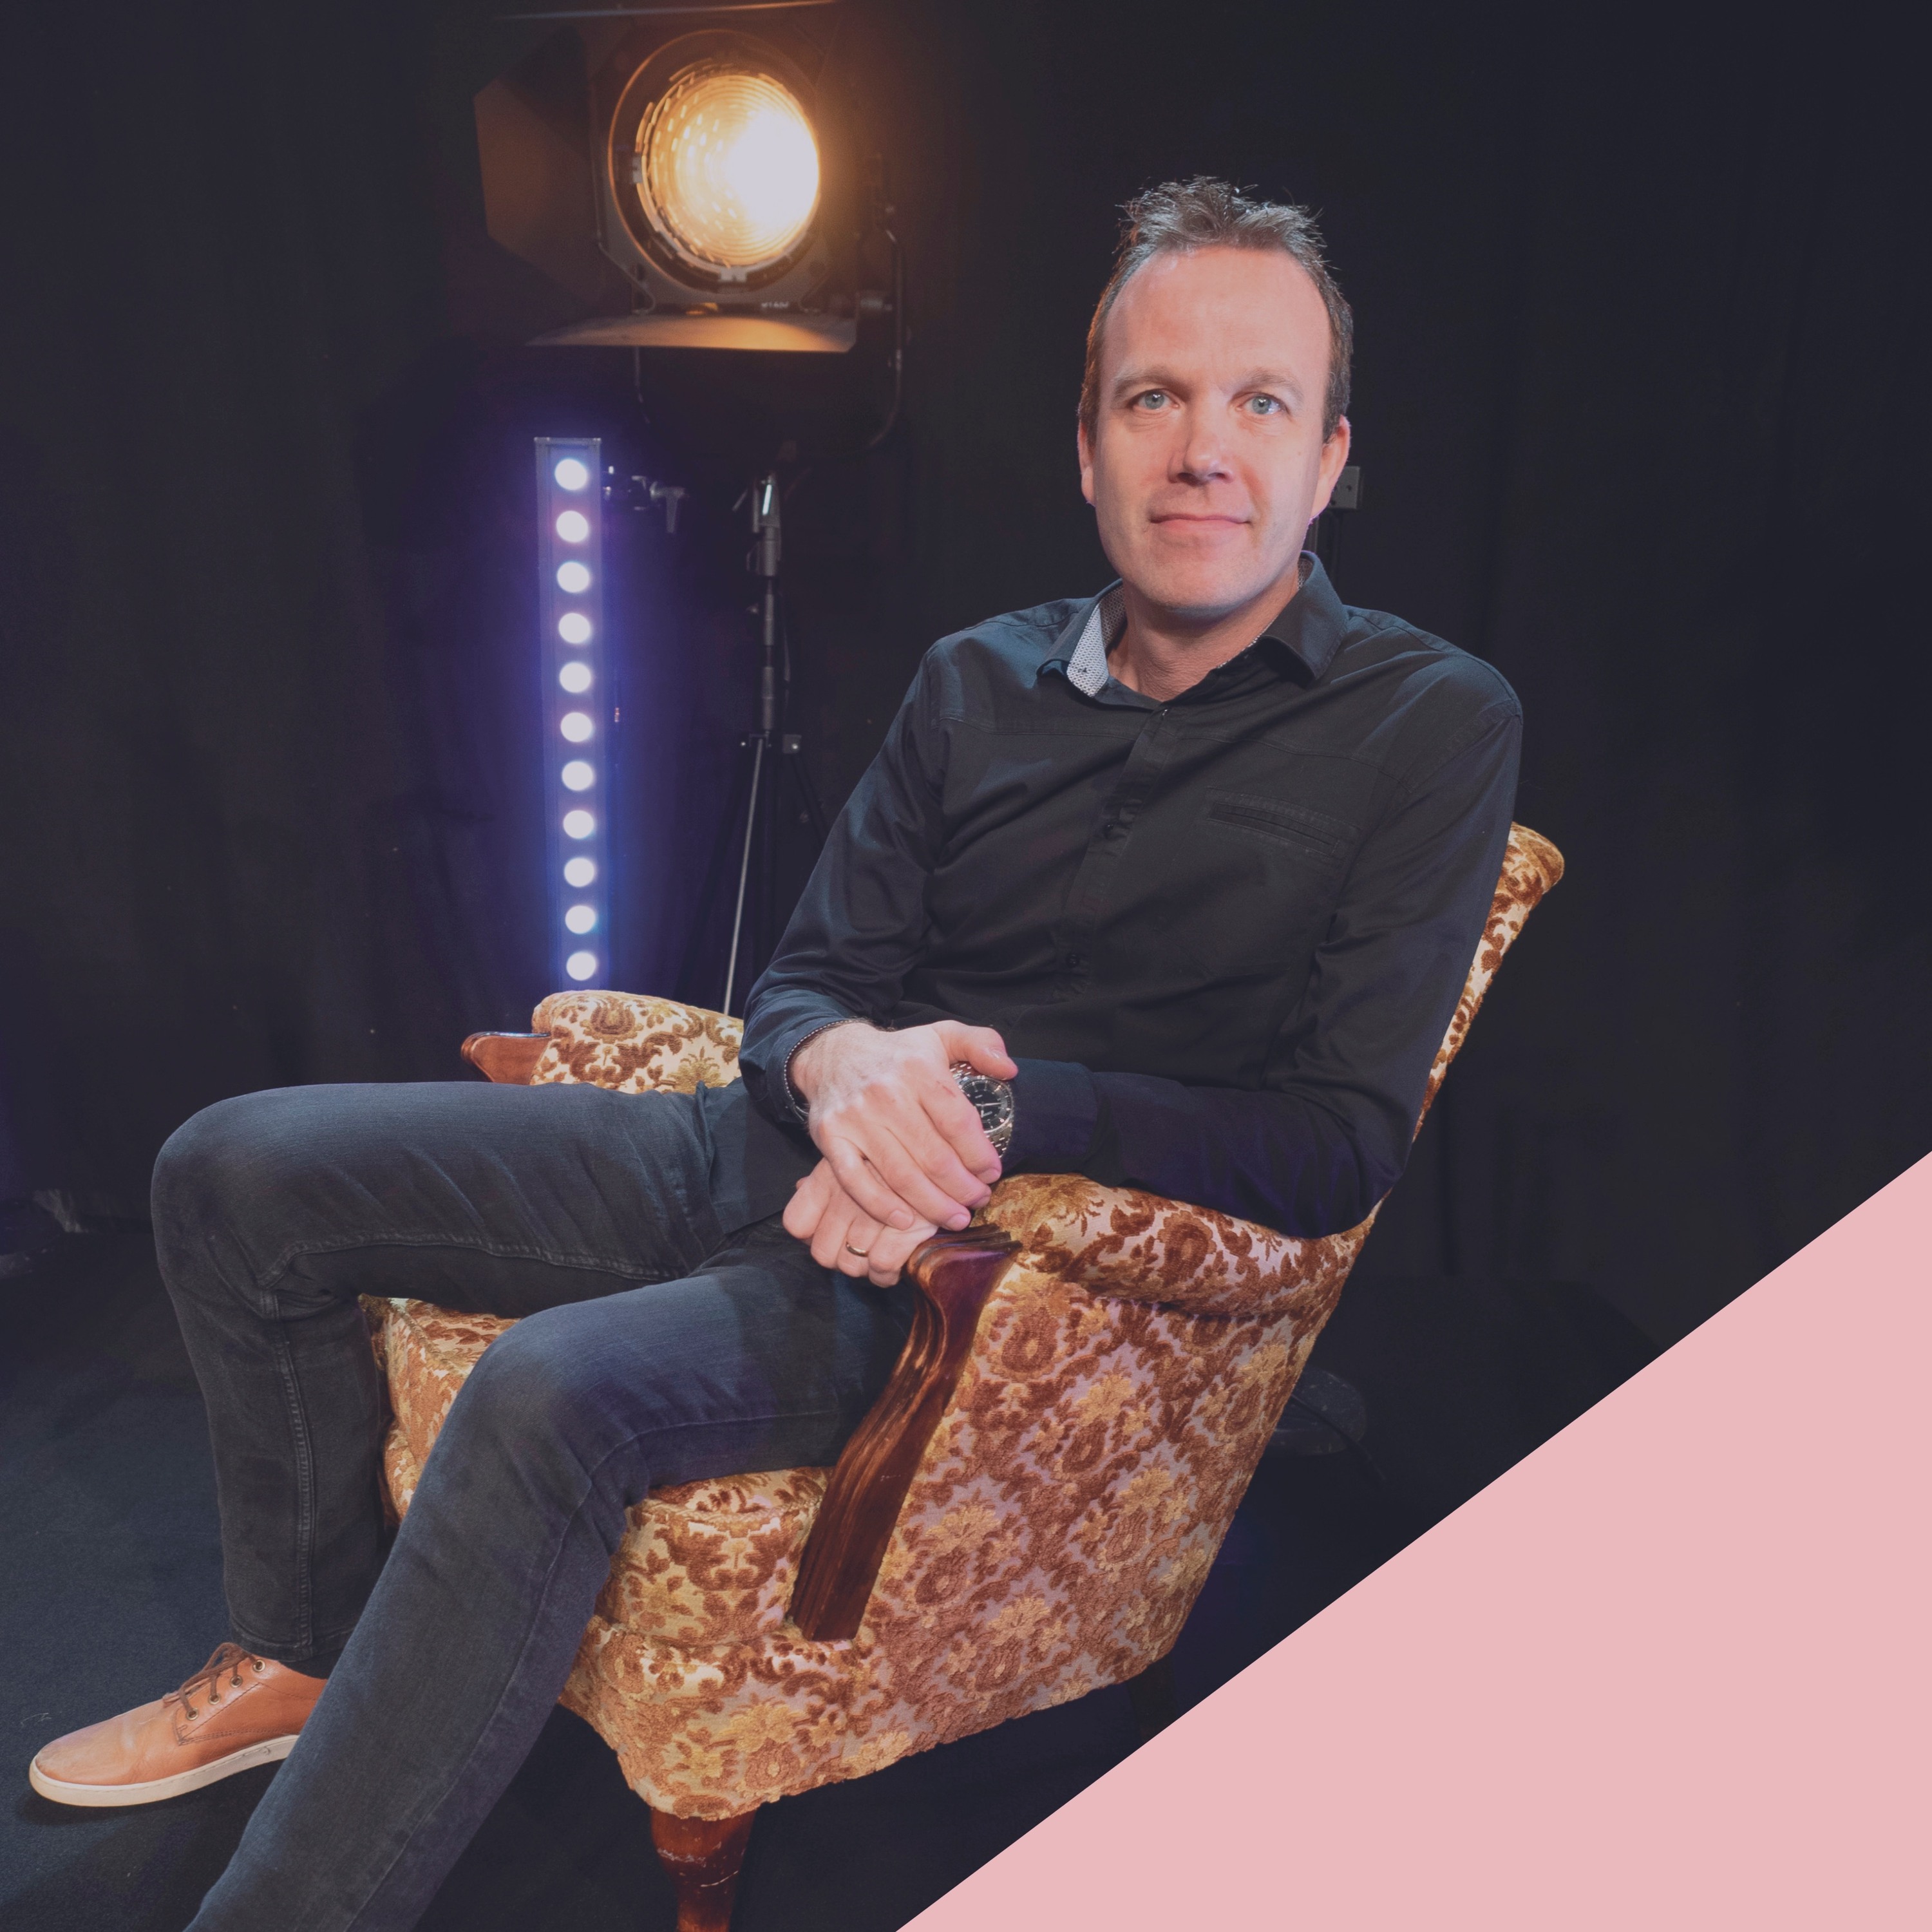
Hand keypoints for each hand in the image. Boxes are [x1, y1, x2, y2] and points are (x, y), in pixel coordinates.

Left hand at [782, 1159, 937, 1286]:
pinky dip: (886, 1274)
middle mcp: (844, 1198)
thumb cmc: (896, 1149)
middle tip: (860, 1249)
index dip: (810, 1236)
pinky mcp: (903, 1232)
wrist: (946, 1145)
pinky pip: (881, 1268)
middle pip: (822, 1253)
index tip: (831, 1233)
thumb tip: (800, 1187)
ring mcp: (872, 1216)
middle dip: (840, 1257)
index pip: (796, 1223)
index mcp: (828, 1177)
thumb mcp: (855, 1150)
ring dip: (864, 1268)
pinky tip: (897, 1263)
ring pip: (850, 1265)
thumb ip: (825, 1175)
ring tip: (881, 1254)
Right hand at [787, 1019, 1016, 1231]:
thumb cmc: (897, 1054)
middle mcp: (886, 1093)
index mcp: (919, 1069)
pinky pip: (855, 1181)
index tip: (992, 1173)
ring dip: (932, 1205)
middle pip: (933, 1156)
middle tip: (978, 1201)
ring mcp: (855, 1118)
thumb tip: (1009, 1070)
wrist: (834, 1053)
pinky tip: (905, 1221)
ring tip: (955, 1218)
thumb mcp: (942, 1034)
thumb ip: (981, 1043)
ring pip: (900, 1175)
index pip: (958, 1123)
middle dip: (962, 1187)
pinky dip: (881, 1206)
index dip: (980, 1155)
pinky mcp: (831, 1138)